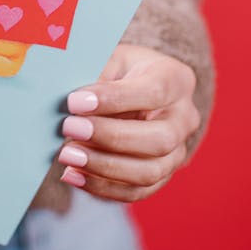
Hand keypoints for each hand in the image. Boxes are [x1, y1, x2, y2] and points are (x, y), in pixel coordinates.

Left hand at [58, 43, 199, 201]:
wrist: (133, 90)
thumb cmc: (119, 71)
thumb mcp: (110, 58)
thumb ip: (96, 74)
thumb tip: (69, 102)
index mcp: (176, 80)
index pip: (154, 92)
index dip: (114, 99)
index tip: (74, 101)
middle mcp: (184, 118)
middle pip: (159, 139)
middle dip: (110, 137)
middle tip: (68, 128)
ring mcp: (176, 151)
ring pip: (150, 171)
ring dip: (103, 167)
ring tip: (66, 155)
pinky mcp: (161, 175)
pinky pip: (136, 191)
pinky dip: (101, 187)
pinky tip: (72, 174)